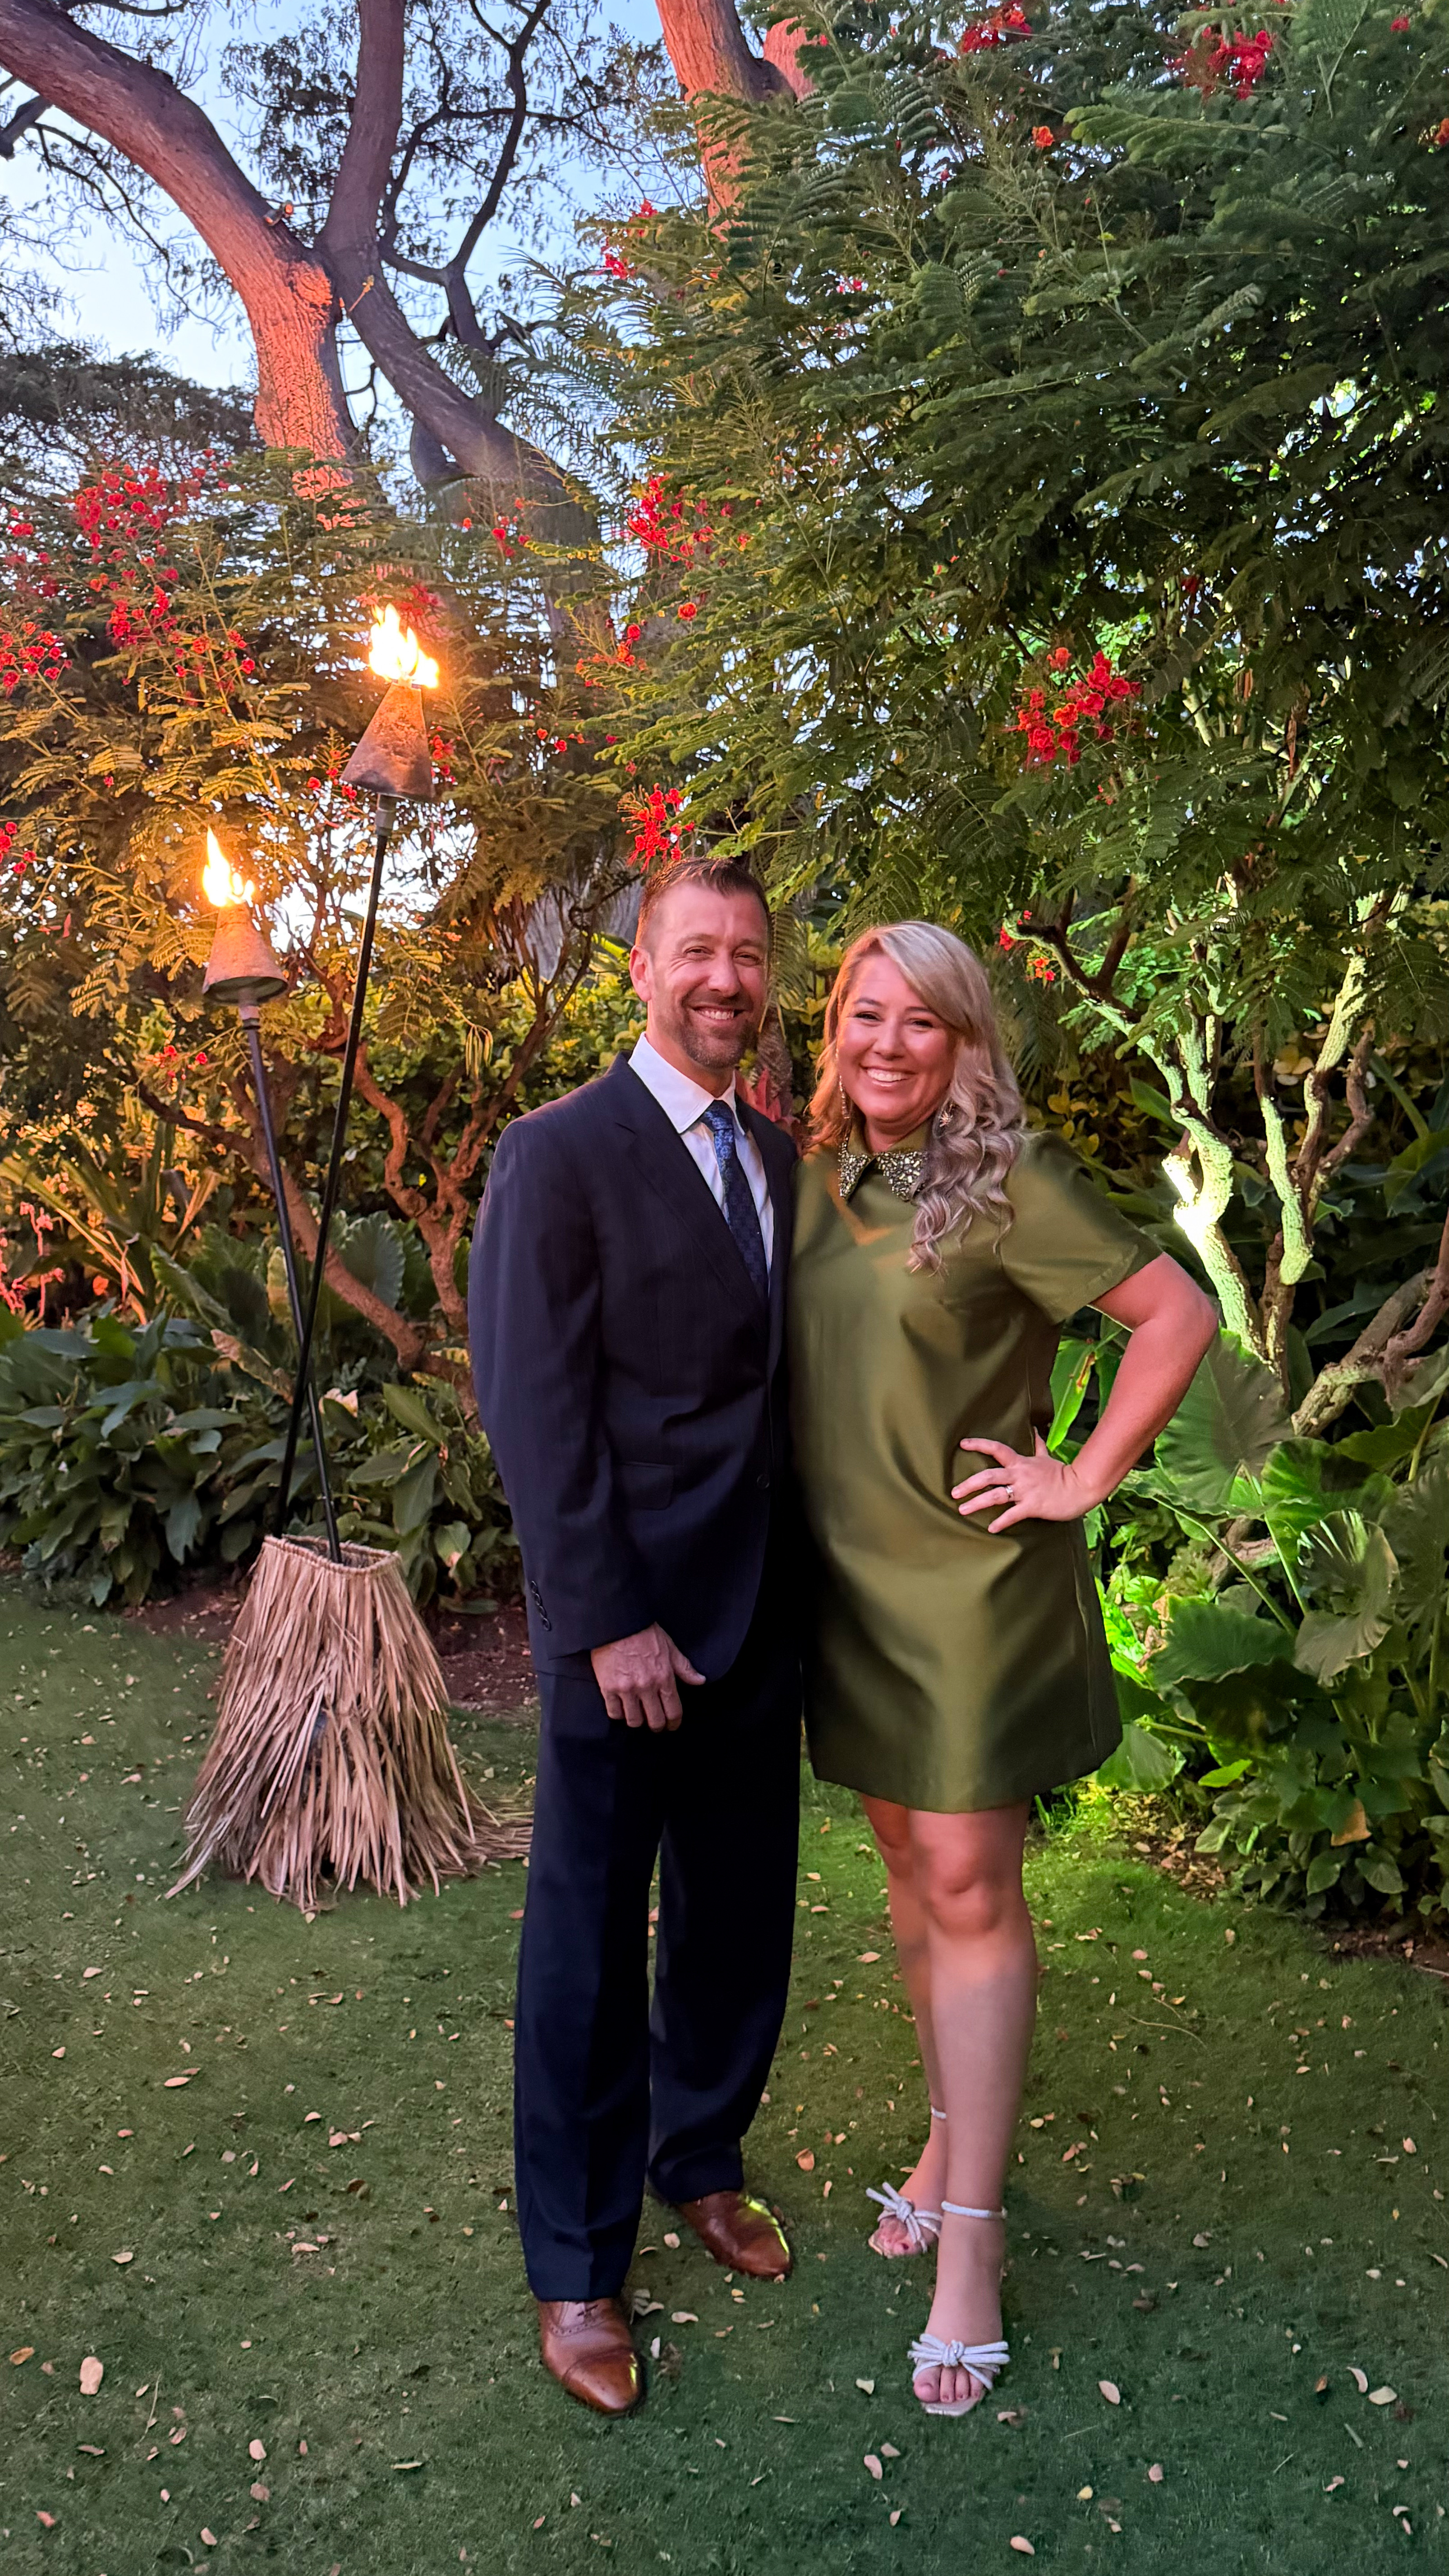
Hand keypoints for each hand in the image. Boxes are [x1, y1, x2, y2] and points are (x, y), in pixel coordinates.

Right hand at [591, 1623, 704, 1730]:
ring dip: (637, 1721)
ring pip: (634, 1721)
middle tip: (655, 1724)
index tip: (672, 1726)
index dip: (674, 1723)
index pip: (673, 1711)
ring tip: (638, 1715)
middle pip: (654, 1721)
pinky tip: (622, 1708)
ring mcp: (626, 1689)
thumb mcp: (670, 1647)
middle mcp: (646, 1686)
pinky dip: (618, 1714)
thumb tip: (701, 1681)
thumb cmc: (644, 1633)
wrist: (617, 1622)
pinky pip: (614, 1713)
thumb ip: (685, 1668)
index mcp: (664, 1677)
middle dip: (657, 1726)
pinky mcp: (608, 1688)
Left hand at [951, 1431, 1096, 1532]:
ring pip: (996, 1495)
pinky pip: (1013, 1515)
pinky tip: (991, 1528)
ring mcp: (1025, 1491)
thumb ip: (1037, 1445)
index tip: (962, 1444)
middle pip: (989, 1475)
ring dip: (977, 1503)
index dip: (979, 1445)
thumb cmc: (1063, 1474)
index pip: (997, 1449)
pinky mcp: (1032, 1506)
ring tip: (963, 1510)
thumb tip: (1034, 1429)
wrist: (1081, 1487)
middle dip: (969, 1484)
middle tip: (954, 1492)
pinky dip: (1001, 1522)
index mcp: (1021, 1462)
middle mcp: (1020, 1475)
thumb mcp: (1047, 1457)